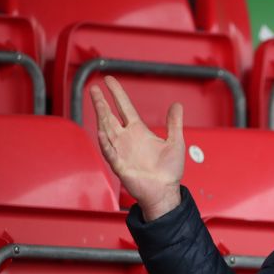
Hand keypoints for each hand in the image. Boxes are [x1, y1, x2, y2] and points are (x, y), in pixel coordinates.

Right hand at [90, 76, 184, 220]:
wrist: (165, 191)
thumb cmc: (168, 171)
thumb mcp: (176, 142)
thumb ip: (174, 123)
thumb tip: (177, 105)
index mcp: (139, 132)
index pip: (124, 108)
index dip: (117, 94)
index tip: (109, 81)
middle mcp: (127, 139)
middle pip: (110, 116)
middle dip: (102, 102)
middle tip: (95, 88)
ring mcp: (121, 151)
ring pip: (106, 130)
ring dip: (101, 116)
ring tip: (97, 102)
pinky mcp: (119, 165)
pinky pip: (110, 151)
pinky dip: (105, 142)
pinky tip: (101, 131)